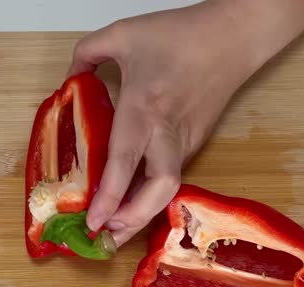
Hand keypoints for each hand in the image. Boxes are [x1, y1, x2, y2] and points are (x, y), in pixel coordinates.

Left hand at [68, 2, 253, 245]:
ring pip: (166, 188)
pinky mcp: (196, 142)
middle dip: (133, 220)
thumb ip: (86, 54)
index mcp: (145, 107)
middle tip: (106, 236)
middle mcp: (167, 133)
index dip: (109, 197)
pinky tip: (133, 197)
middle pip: (158, 190)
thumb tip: (69, 82)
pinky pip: (171, 174)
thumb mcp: (122, 33)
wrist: (234, 37)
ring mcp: (186, 141)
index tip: (92, 222)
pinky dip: (151, 192)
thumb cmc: (181, 34)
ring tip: (115, 227)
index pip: (125, 162)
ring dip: (142, 212)